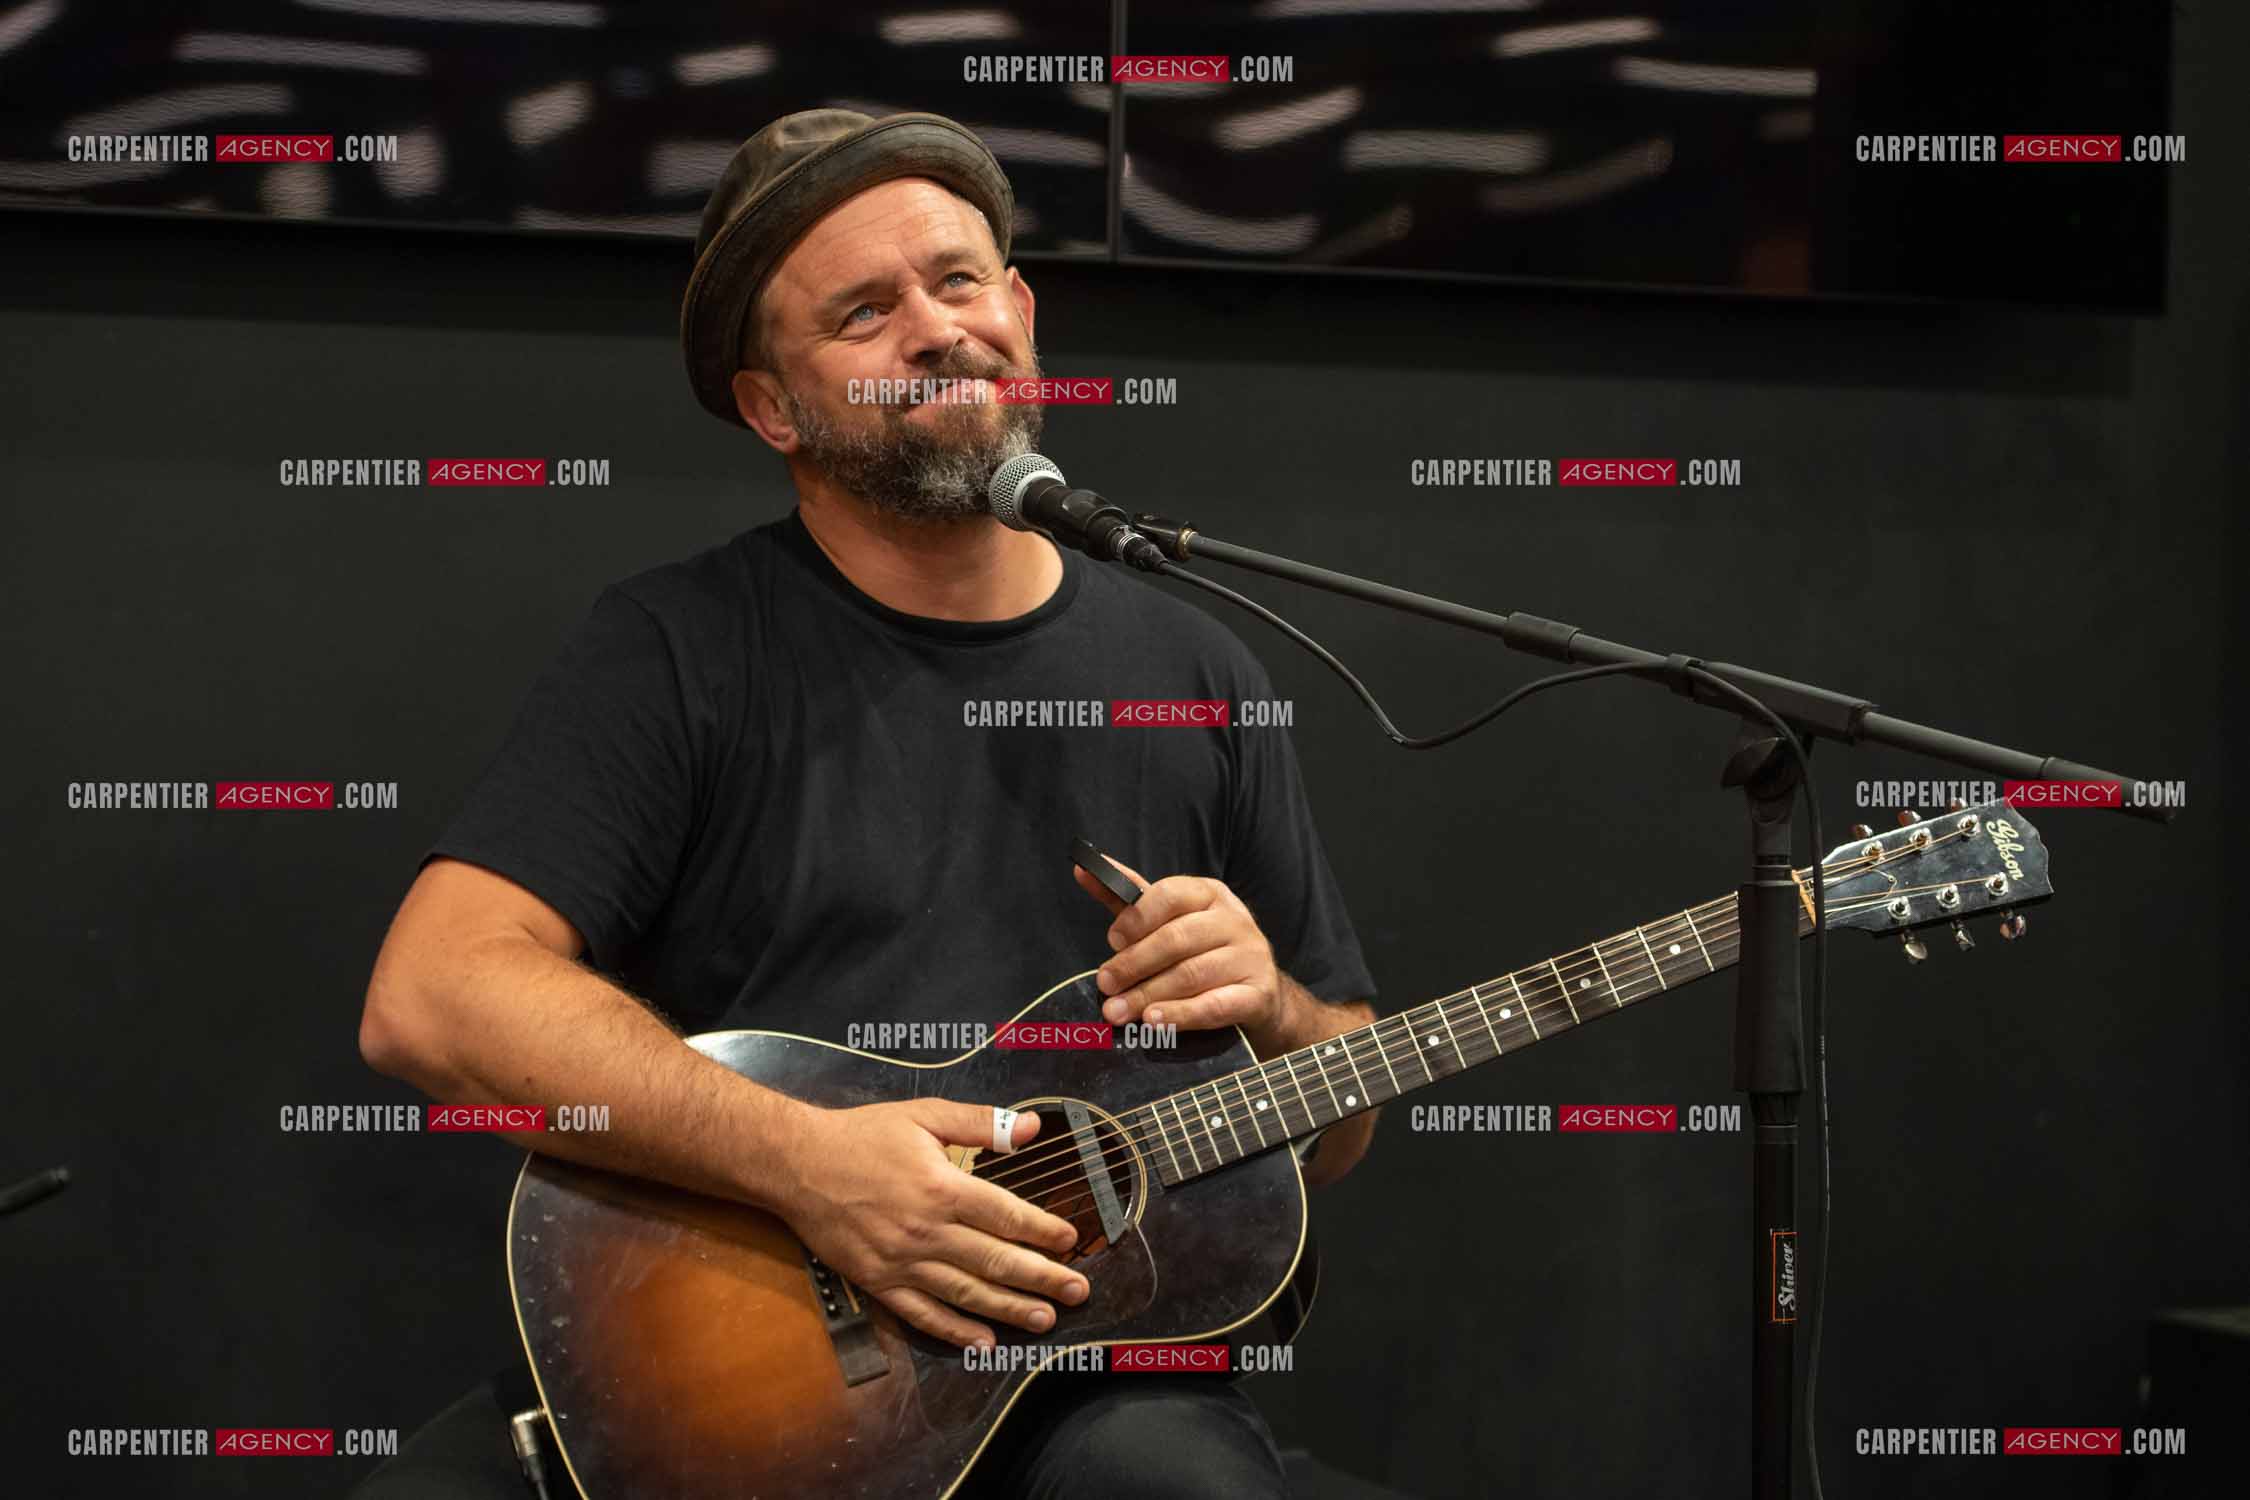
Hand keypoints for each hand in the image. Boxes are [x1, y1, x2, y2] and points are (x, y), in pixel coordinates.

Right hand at [772, 1099, 1089, 1347]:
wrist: (797, 1165)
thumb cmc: (862, 1135)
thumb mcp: (923, 1115)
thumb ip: (980, 1123)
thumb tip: (1031, 1127)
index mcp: (942, 1188)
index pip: (1007, 1215)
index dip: (1044, 1231)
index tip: (1071, 1240)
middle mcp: (927, 1231)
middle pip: (996, 1261)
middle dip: (1043, 1278)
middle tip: (1078, 1291)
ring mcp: (902, 1262)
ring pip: (967, 1294)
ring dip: (1010, 1310)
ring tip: (1045, 1319)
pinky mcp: (879, 1282)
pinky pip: (923, 1314)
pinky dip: (955, 1331)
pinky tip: (984, 1342)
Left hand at [1072, 856, 1280, 1035]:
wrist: (1259, 992)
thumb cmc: (1202, 950)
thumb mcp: (1167, 920)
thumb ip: (1128, 899)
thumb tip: (1083, 869)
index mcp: (1209, 894)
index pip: (1171, 895)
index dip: (1138, 917)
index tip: (1112, 940)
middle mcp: (1235, 920)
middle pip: (1177, 938)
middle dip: (1134, 963)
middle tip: (1105, 984)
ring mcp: (1251, 957)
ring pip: (1193, 974)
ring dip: (1148, 994)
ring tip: (1118, 1010)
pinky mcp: (1259, 993)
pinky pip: (1216, 1005)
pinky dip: (1181, 1014)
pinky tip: (1153, 1021)